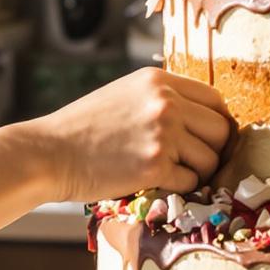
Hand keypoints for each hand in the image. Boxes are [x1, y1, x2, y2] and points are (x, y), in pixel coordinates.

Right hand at [22, 67, 234, 202]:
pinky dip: (179, 188)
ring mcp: (162, 134)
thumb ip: (160, 99)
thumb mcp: (123, 94)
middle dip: (214, 150)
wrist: (48, 153)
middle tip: (196, 164)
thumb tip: (200, 117)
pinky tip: (156, 183)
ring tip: (171, 174)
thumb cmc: (82, 129)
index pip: (215, 99)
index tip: (209, 139)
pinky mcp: (155, 167)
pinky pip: (190, 182)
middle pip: (222, 130)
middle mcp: (165, 103)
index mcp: (158, 80)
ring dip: (197, 172)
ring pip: (210, 160)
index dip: (218, 122)